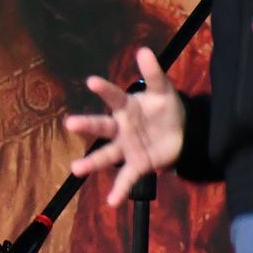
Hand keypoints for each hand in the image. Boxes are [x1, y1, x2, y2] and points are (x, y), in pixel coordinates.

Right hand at [63, 46, 184, 206]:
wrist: (182, 133)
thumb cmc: (166, 108)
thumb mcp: (164, 90)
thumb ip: (154, 73)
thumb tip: (142, 51)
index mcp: (127, 107)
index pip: (114, 96)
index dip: (104, 89)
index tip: (91, 82)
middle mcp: (121, 127)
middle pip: (102, 126)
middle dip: (87, 125)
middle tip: (70, 123)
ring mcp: (127, 147)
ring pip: (106, 155)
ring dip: (92, 162)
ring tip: (76, 168)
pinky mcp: (138, 164)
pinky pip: (127, 178)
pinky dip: (119, 191)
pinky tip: (111, 202)